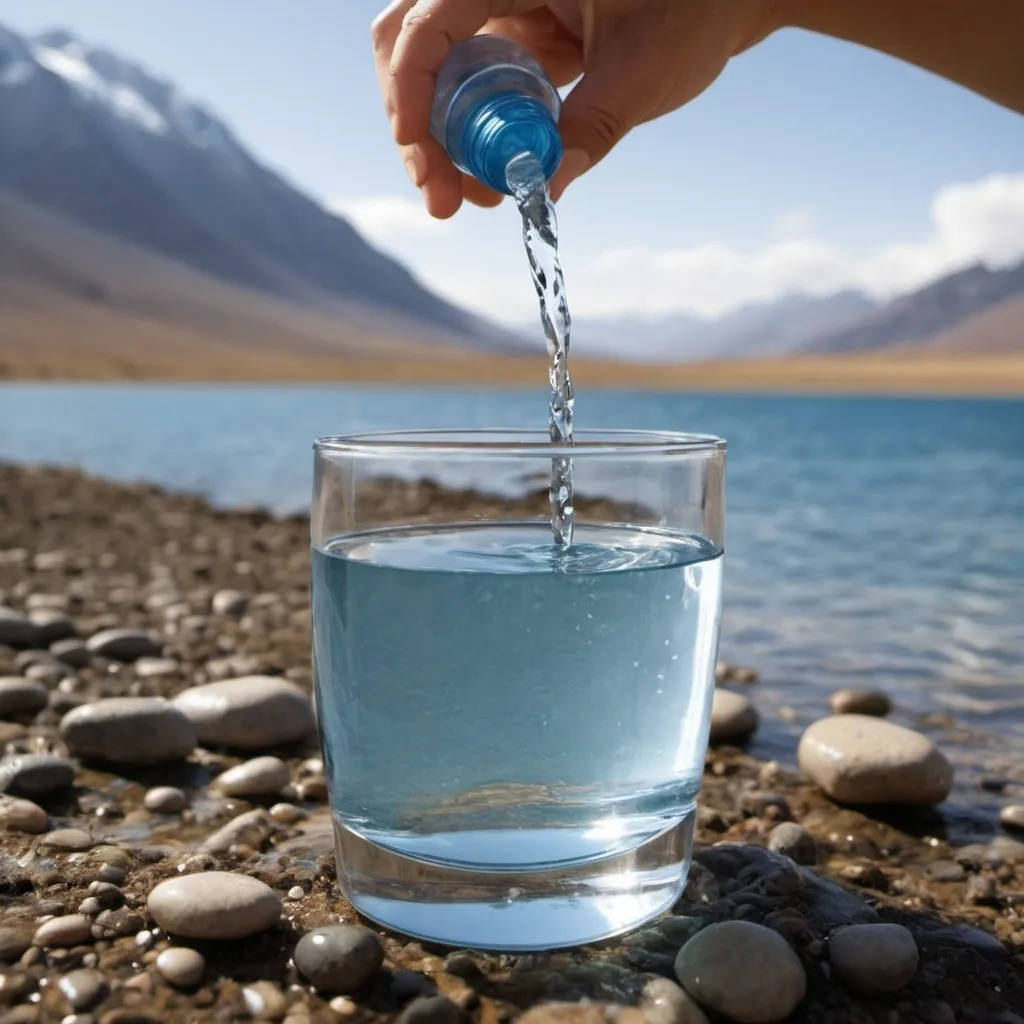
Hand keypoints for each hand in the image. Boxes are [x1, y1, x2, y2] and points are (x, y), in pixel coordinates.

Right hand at [372, 0, 784, 217]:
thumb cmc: (697, 8)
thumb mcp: (643, 73)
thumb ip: (588, 132)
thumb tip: (540, 195)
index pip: (424, 25)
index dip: (411, 99)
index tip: (430, 170)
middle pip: (407, 42)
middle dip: (416, 123)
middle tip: (443, 196)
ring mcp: (502, 3)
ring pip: (433, 64)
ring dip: (441, 132)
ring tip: (474, 194)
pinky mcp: (516, 31)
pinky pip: (471, 78)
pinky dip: (473, 127)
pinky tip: (495, 170)